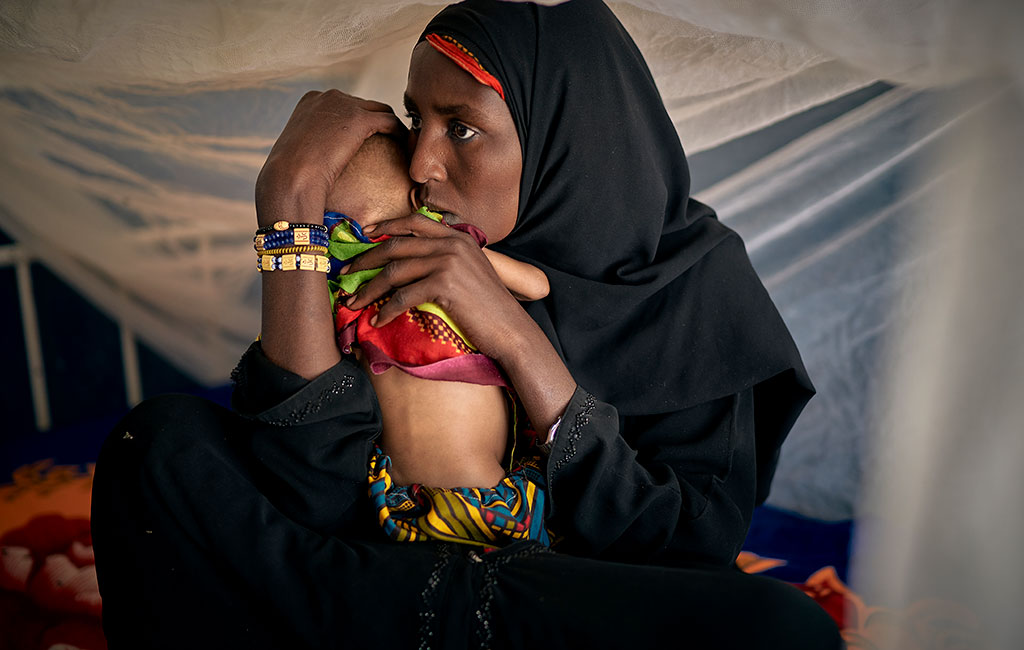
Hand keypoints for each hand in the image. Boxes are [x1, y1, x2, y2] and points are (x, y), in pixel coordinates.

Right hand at [255, 90, 404, 225]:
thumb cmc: (290, 176)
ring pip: (380, 110)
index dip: (357, 121)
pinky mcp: (359, 119)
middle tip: (390, 142)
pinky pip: (389, 121)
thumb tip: (322, 158)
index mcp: (311, 100)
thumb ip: (315, 145)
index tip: (366, 140)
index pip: (345, 104)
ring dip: (391, 126)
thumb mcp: (299, 152)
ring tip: (400, 145)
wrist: (290, 179)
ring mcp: (344, 105)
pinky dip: (399, 133)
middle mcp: (327, 96)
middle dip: (376, 122)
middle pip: (364, 105)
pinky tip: (404, 147)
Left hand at [345, 212, 576, 428]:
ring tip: (353, 304)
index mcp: (457, 237)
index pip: (414, 221)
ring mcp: (448, 262)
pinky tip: (377, 322)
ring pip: (394, 272)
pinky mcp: (444, 284)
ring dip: (368, 290)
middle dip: (365, 261)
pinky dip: (386, 311)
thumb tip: (409, 265)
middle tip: (346, 275)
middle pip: (396, 246)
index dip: (386, 225)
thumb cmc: (488, 308)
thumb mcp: (469, 272)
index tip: (364, 232)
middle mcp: (451, 244)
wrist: (511, 329)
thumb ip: (445, 259)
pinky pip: (403, 296)